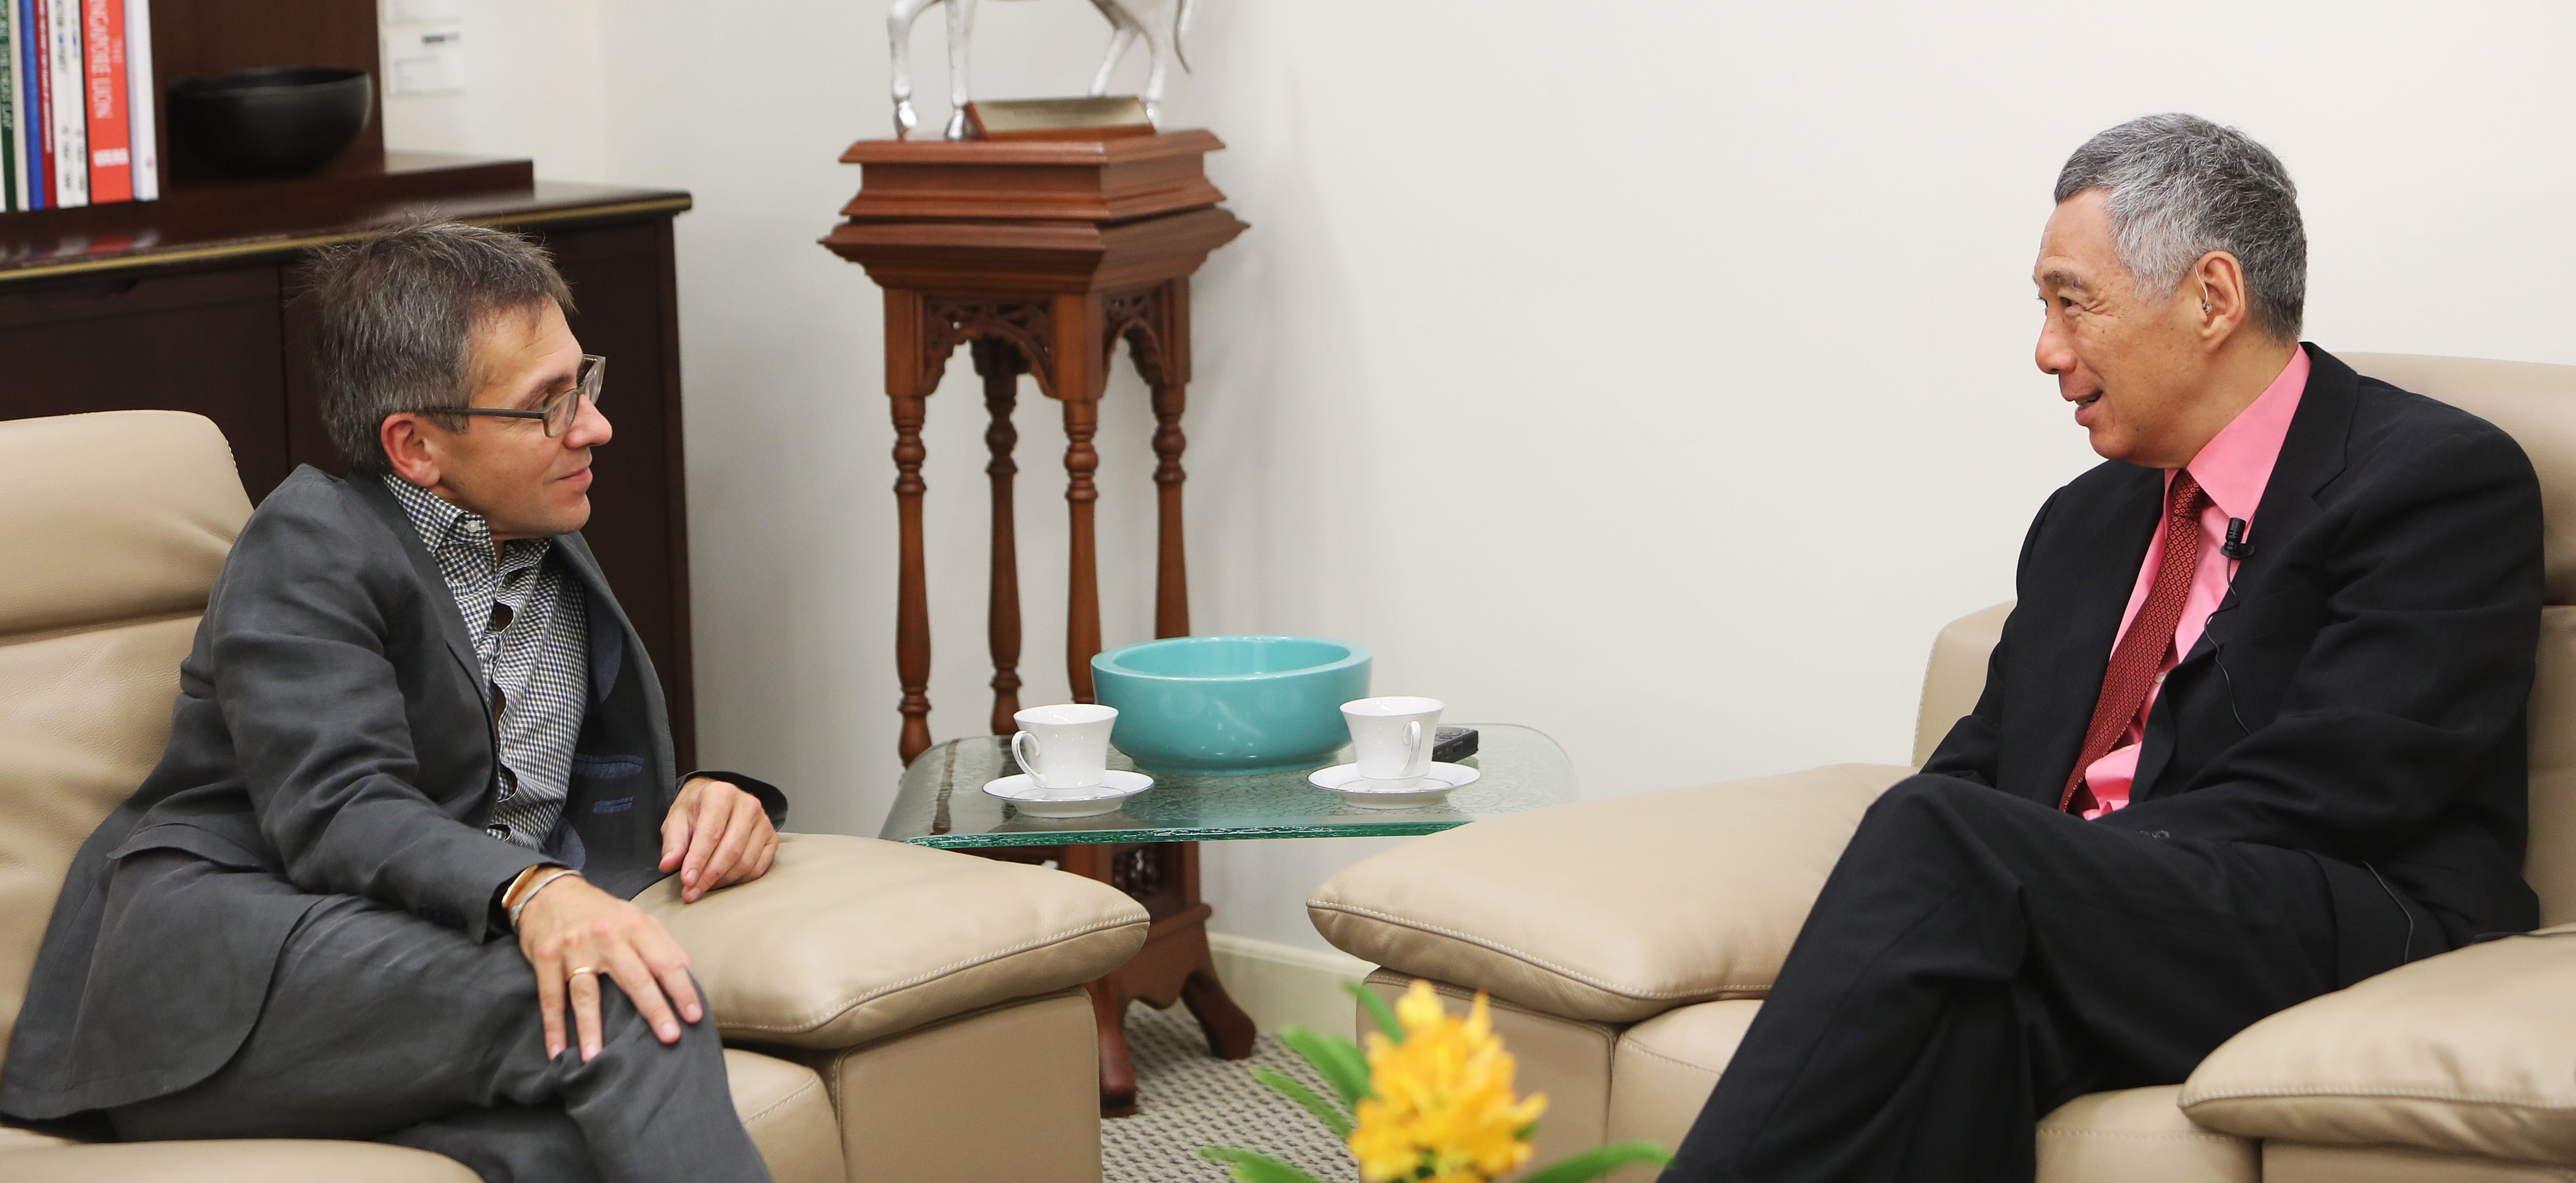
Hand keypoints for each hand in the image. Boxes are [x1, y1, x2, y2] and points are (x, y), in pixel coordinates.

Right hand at [516, 875, 700, 1060]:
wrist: (549, 890)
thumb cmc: (600, 911)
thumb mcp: (635, 917)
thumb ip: (662, 943)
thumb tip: (689, 974)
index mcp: (634, 926)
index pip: (665, 960)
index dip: (682, 989)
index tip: (694, 1016)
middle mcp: (606, 935)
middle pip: (634, 977)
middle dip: (653, 1008)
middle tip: (669, 1037)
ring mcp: (574, 948)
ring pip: (586, 992)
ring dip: (591, 1027)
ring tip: (597, 1057)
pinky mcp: (545, 957)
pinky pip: (550, 997)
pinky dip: (553, 1026)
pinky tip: (557, 1051)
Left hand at [660, 777, 777, 902]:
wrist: (716, 799)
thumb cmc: (696, 809)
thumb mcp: (677, 819)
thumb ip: (673, 842)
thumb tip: (668, 865)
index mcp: (721, 795)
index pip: (710, 834)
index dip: (698, 861)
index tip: (686, 881)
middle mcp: (748, 805)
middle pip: (731, 850)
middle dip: (709, 876)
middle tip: (692, 893)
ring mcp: (764, 821)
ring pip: (746, 862)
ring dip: (723, 881)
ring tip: (704, 887)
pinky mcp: (772, 837)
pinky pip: (759, 867)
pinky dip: (740, 880)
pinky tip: (723, 881)